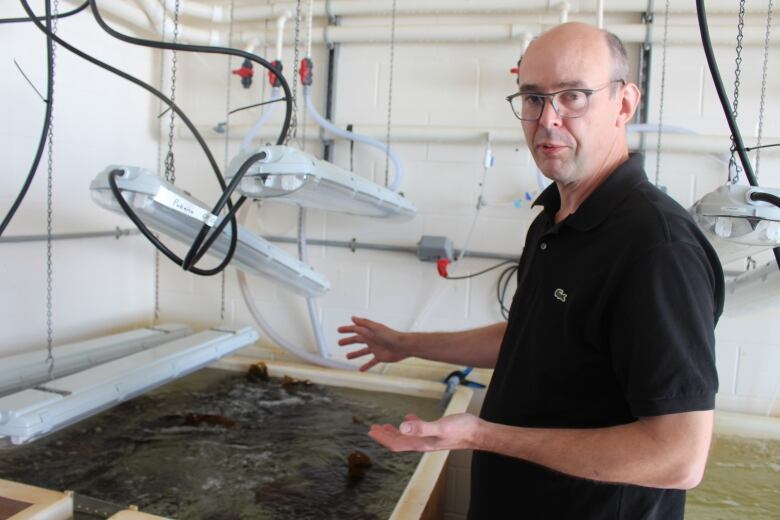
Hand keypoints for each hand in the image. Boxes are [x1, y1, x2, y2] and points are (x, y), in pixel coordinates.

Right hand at [337, 316, 408, 370]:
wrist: (402, 346)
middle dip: (348, 341)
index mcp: (369, 332)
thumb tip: (352, 318)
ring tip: (347, 357)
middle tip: (339, 343)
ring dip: (355, 354)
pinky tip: (361, 370)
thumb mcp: (375, 328)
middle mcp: (371, 340)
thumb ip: (363, 324)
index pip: (355, 330)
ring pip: (363, 352)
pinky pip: (371, 362)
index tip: (338, 330)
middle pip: (357, 340)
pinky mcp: (380, 357)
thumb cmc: (390, 335)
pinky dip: (366, 366)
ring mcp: (375, 349)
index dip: (347, 330)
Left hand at [368, 413, 482, 451]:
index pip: (396, 443)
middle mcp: (423, 443)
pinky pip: (418, 430)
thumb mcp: (440, 426)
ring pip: (407, 437)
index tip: (372, 431)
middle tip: (373, 429)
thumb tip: (401, 426)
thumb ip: (421, 427)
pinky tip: (409, 418)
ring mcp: (430, 438)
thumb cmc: (461, 430)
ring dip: (395, 432)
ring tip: (385, 426)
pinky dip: (410, 425)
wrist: (478, 433)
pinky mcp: (436, 432)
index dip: (383, 438)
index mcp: (421, 443)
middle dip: (385, 436)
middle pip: (399, 442)